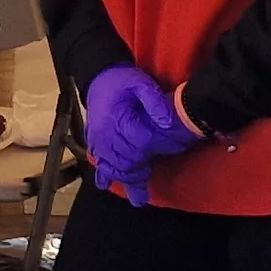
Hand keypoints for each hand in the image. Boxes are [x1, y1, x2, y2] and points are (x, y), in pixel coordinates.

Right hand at [79, 66, 203, 207]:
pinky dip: (104, 173)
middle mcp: (107, 133)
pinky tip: (107, 183)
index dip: (160, 148)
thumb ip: (155, 101)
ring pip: (112, 166)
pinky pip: (98, 160)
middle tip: (148, 192)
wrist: (98, 74)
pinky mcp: (93, 139)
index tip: (176, 151)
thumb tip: (166, 123)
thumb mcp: (141, 82)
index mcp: (121, 119)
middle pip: (126, 161)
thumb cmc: (122, 79)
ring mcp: (98, 138)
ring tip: (136, 195)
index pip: (143, 142)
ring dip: (125, 179)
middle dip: (139, 176)